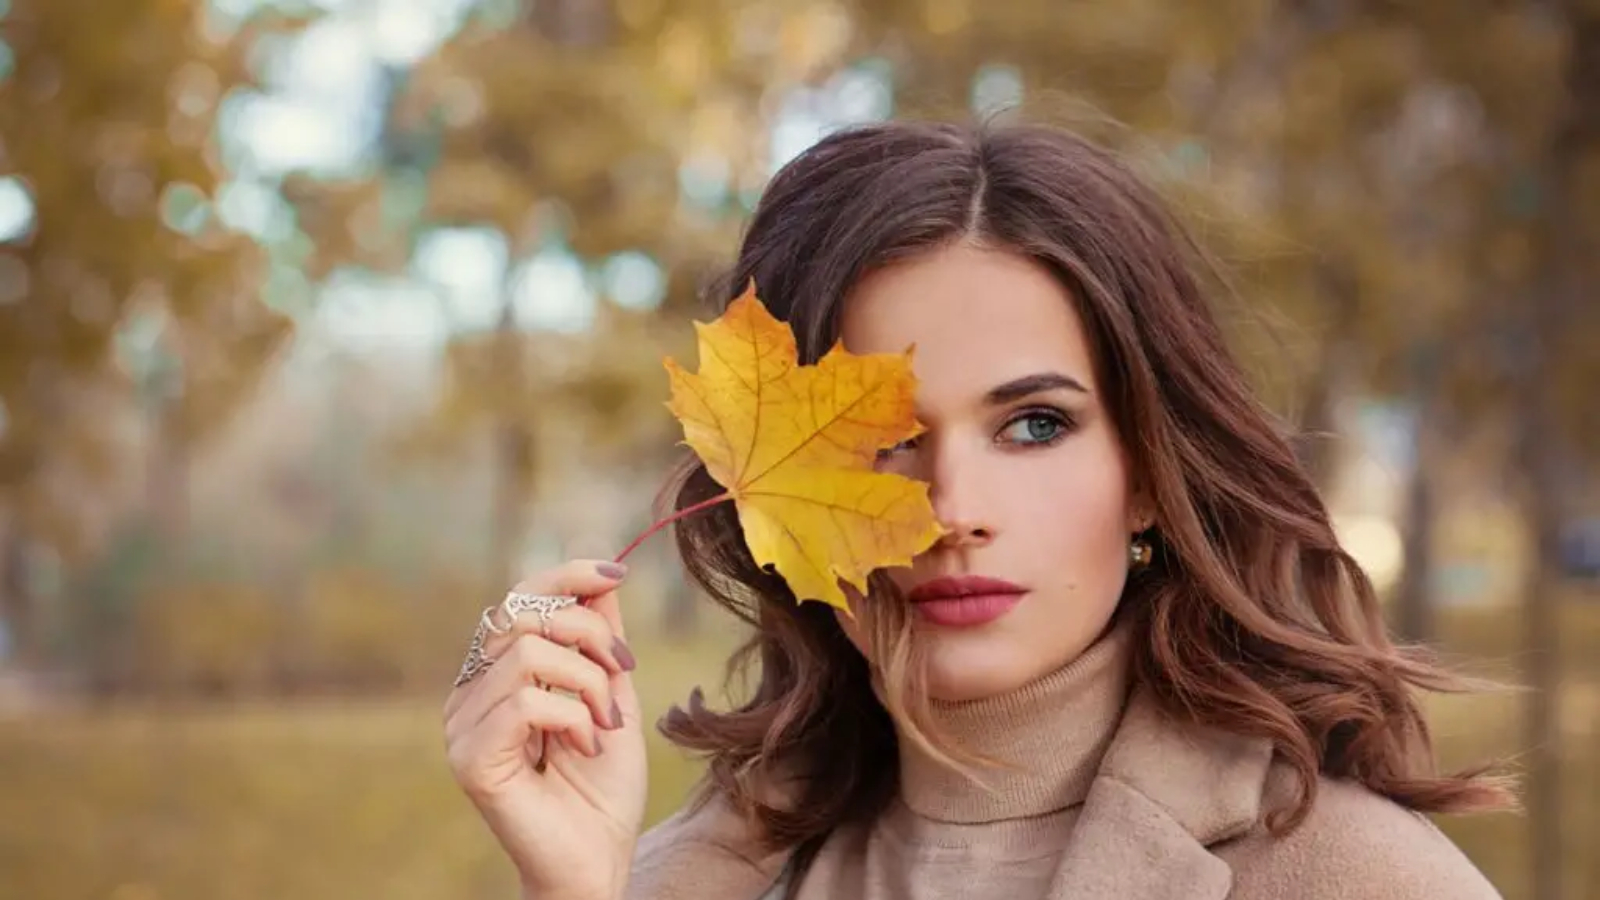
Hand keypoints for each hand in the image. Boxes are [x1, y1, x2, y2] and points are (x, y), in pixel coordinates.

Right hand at [444, 560, 647, 899]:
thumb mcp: (613, 693)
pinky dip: (571, 717)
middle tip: (622, 677)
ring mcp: (462, 724)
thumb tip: (602, 573)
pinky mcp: (469, 757)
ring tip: (603, 723)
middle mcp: (470, 692)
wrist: (599, 858)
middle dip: (590, 636)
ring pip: (530, 653)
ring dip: (588, 683)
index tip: (617, 574)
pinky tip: (584, 746)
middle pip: (525, 613)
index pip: (519, 597)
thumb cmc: (603, 786)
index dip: (566, 575)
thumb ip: (601, 637)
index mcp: (497, 673)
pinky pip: (525, 702)